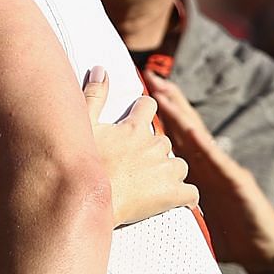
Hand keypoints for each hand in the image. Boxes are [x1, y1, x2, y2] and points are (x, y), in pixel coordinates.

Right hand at [85, 68, 197, 225]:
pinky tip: (175, 201)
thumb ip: (93, 96)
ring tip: (153, 185)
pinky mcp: (173, 193)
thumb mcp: (83, 126)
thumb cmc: (83, 166)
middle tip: (136, 166)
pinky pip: (191, 193)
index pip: (149, 106)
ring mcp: (166, 169)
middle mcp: (154, 144)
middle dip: (155, 151)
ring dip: (170, 173)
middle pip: (164, 141)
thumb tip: (101, 69)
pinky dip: (185, 197)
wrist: (89, 203)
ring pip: (179, 166)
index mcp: (134, 128)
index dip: (144, 111)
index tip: (137, 120)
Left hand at [143, 69, 273, 269]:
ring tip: (166, 94)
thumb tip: (142, 212)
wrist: (264, 251)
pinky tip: (192, 133)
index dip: (161, 116)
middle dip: (170, 102)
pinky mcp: (238, 183)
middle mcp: (211, 165)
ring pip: (200, 137)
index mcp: (199, 171)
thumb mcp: (194, 220)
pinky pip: (219, 162)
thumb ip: (174, 210)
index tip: (142, 95)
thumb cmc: (229, 236)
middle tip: (151, 77)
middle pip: (187, 127)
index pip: (178, 137)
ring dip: (182, 115)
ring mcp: (225, 171)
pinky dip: (205, 146)